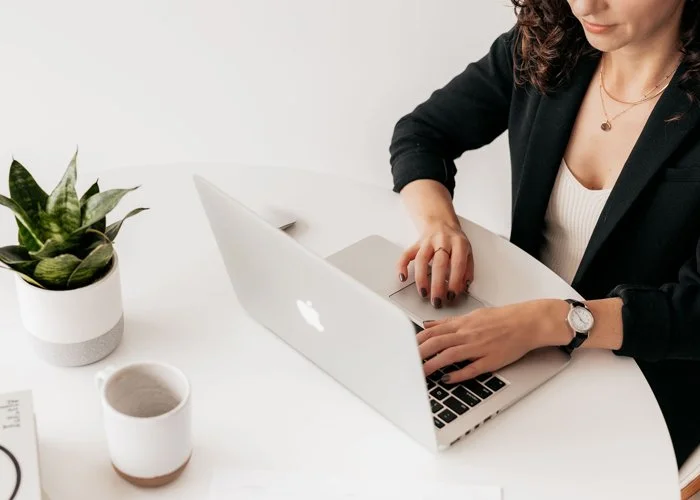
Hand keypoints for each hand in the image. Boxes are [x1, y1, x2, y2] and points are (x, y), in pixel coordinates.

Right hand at [396, 220, 473, 308]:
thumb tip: (464, 287)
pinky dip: (401, 266)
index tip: (452, 295)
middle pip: (439, 263)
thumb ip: (467, 269)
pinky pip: (406, 254)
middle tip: (437, 300)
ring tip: (423, 293)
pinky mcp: (416, 243)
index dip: (455, 280)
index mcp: (458, 243)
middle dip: (437, 284)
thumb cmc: (455, 240)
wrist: (441, 221)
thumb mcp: (468, 251)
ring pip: (421, 259)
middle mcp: (442, 241)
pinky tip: (403, 277)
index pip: (457, 263)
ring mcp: (427, 242)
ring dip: (421, 278)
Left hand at [417, 299, 567, 382]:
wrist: (527, 322)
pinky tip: (447, 379)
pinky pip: (471, 369)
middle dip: (419, 353)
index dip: (417, 341)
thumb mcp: (472, 315)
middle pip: (437, 343)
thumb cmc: (502, 319)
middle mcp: (468, 335)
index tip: (405, 348)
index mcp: (463, 324)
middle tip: (406, 362)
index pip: (433, 332)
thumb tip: (428, 325)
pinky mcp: (491, 360)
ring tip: (420, 373)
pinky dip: (458, 374)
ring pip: (450, 356)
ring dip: (433, 364)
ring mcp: (479, 348)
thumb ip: (448, 323)